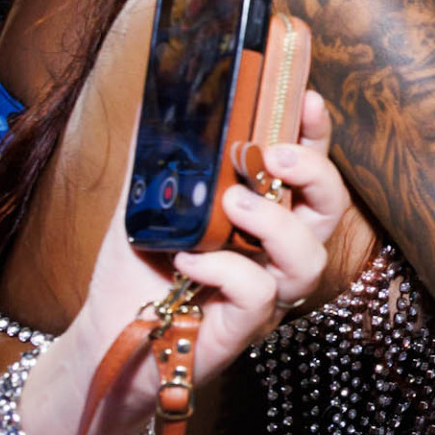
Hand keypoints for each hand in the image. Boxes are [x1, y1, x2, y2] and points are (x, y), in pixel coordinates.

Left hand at [41, 92, 348, 434]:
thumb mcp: (142, 200)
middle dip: (316, 174)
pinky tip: (188, 262)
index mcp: (261, 215)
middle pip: (330, 210)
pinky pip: (259, 294)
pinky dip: (226, 270)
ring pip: (309, 257)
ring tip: (231, 205)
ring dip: (275, 223)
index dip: (315, 134)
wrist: (104, 335)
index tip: (307, 99)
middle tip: (274, 156)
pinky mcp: (245, 327)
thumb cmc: (133, 271)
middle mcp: (273, 252)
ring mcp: (266, 291)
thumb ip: (160, 158)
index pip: (304, 169)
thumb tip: (157, 99)